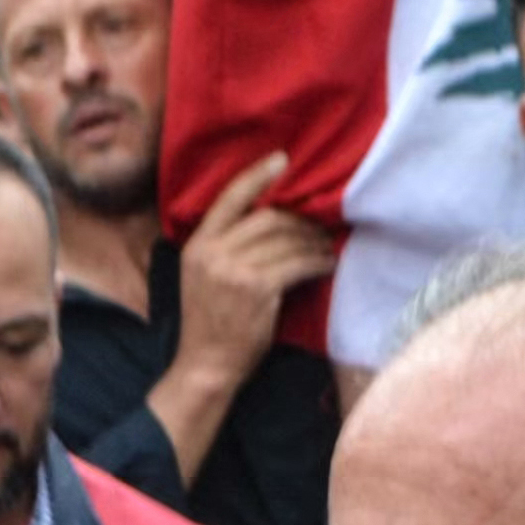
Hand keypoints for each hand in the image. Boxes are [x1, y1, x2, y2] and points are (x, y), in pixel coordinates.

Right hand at [169, 154, 339, 392]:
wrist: (206, 365)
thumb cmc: (209, 324)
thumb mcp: (202, 277)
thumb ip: (224, 247)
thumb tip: (267, 217)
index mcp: (198, 245)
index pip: (230, 198)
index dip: (258, 175)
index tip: (282, 160)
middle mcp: (214, 252)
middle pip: (267, 217)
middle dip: (300, 219)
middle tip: (319, 225)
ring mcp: (235, 270)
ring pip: (287, 239)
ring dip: (313, 241)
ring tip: (325, 247)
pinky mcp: (258, 288)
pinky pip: (298, 263)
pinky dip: (318, 262)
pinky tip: (327, 265)